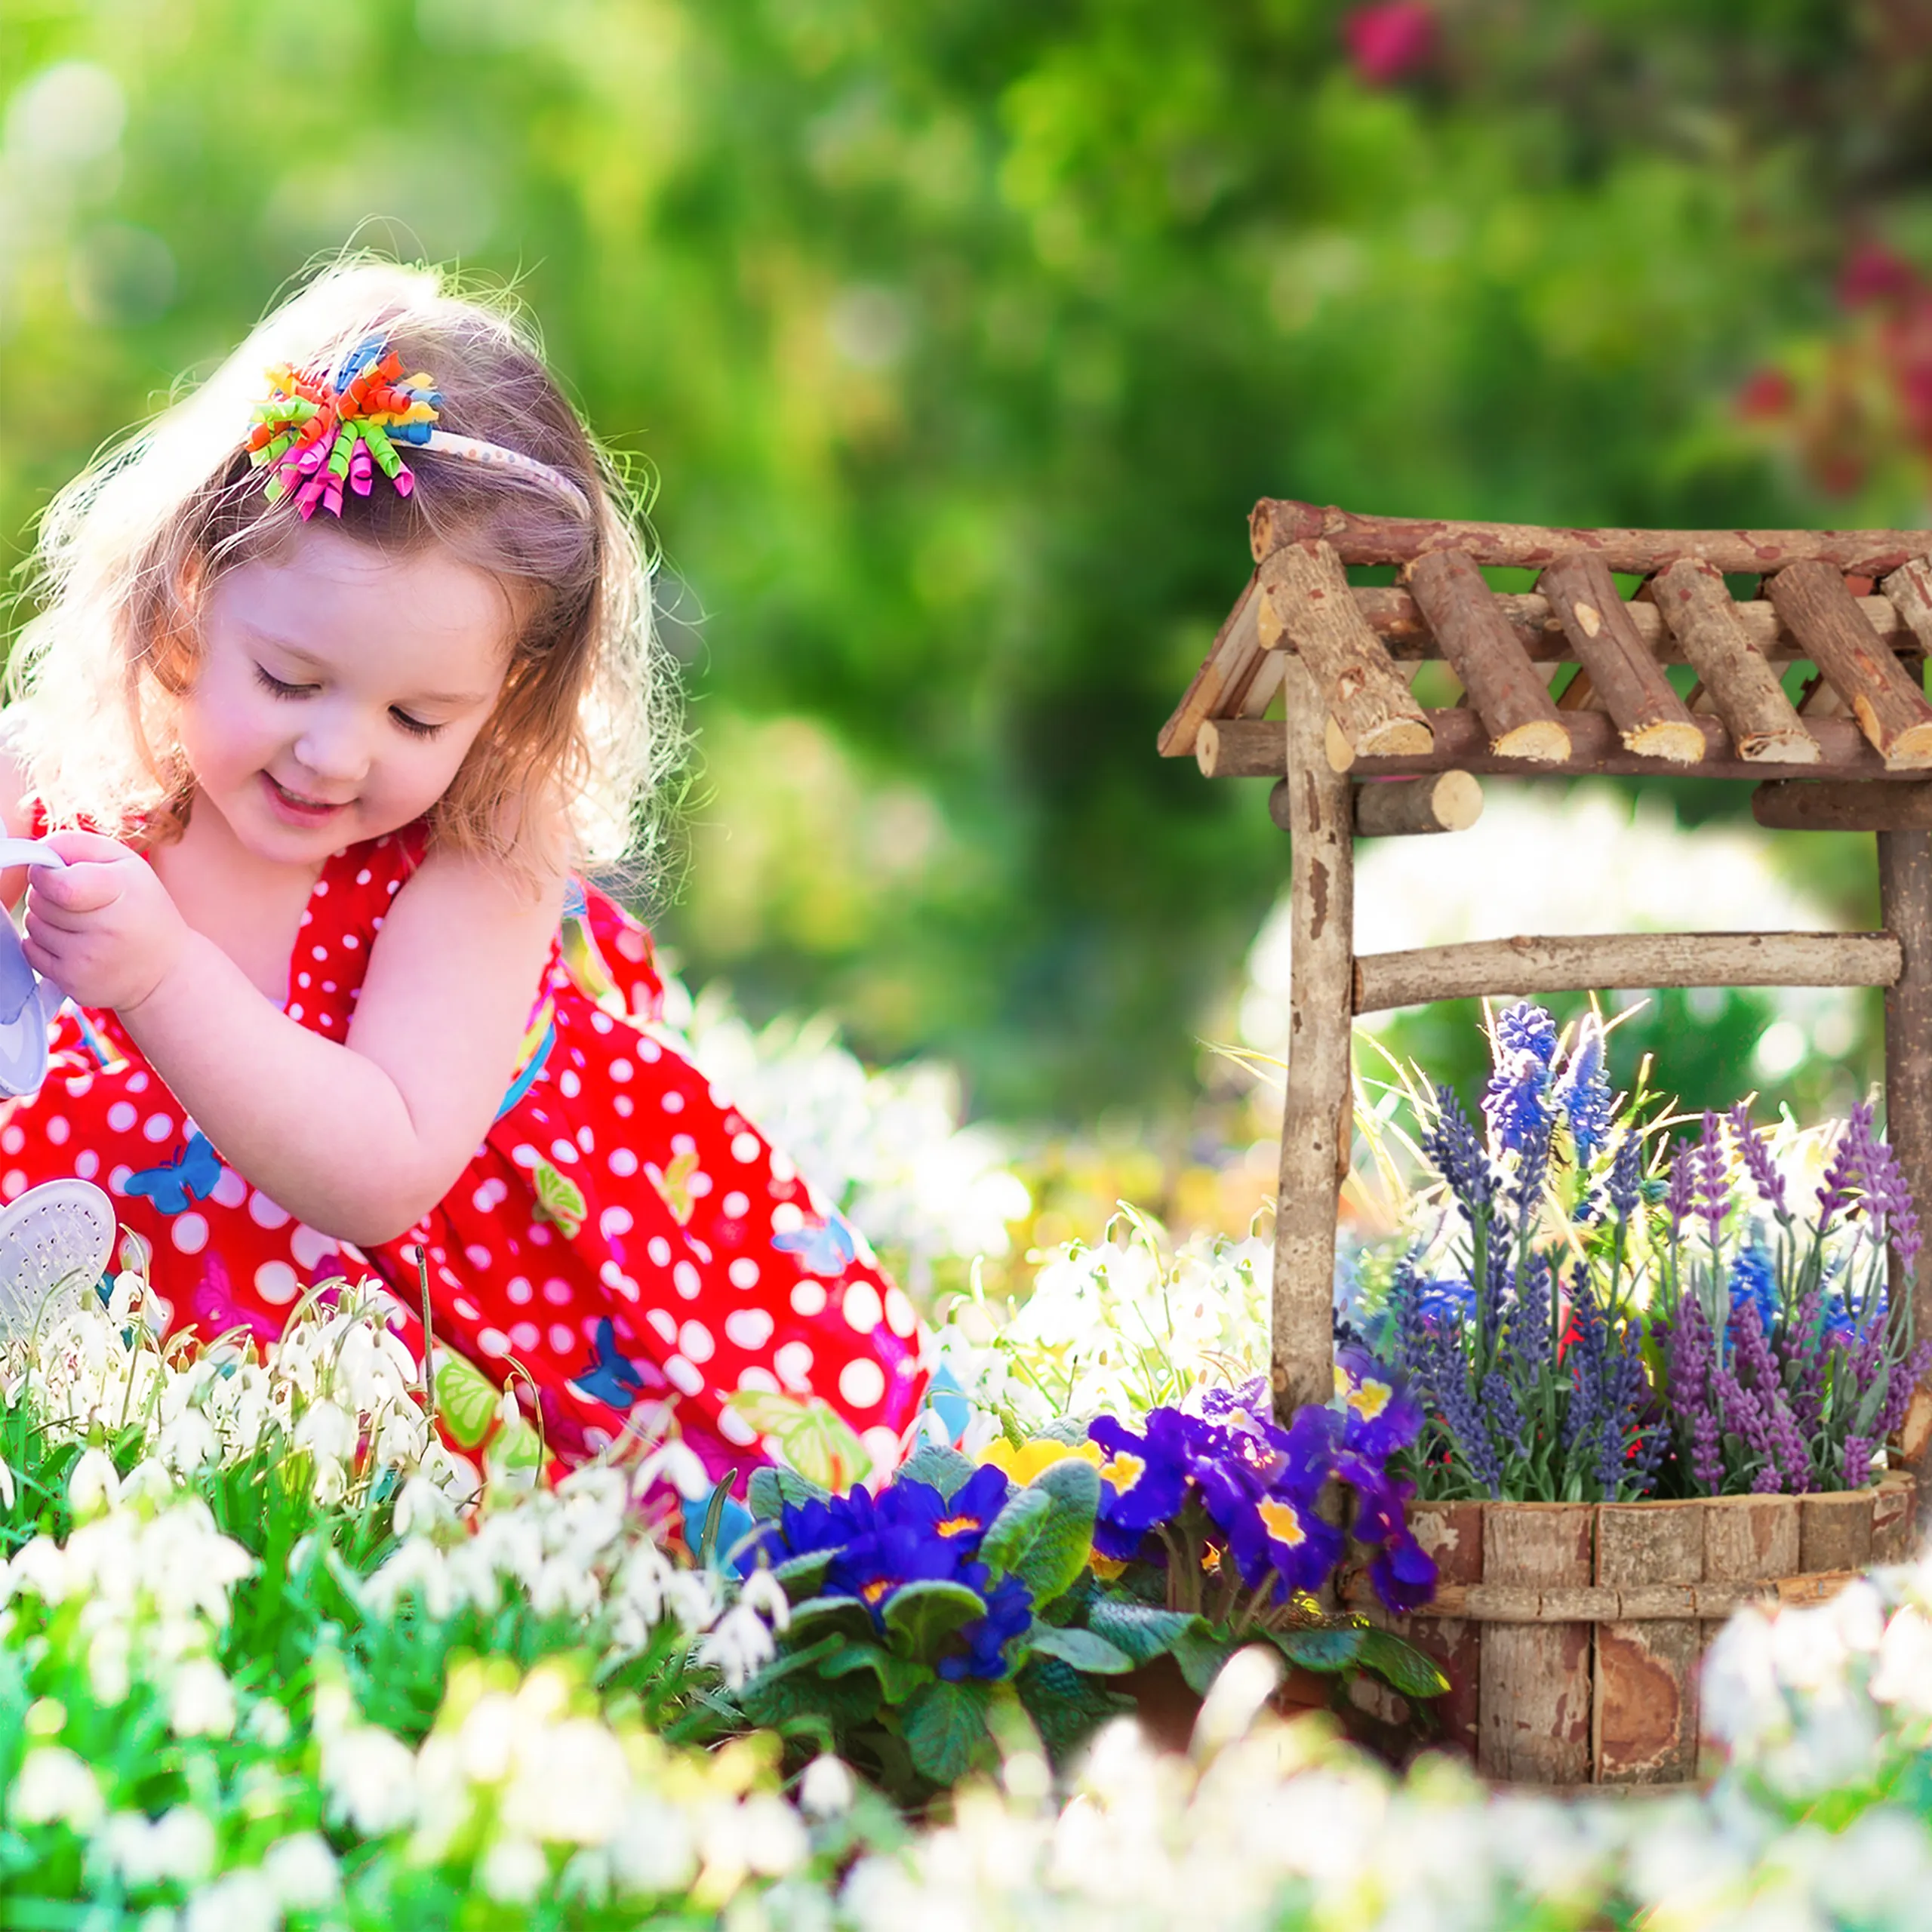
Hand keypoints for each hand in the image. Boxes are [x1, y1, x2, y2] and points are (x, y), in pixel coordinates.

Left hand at [22, 832, 190, 1013]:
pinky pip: (31, 952)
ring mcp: (88, 960)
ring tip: (80, 924)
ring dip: (47, 920)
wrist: (166, 971)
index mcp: (123, 892)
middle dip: (48, 895)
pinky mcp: (73, 982)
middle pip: (40, 901)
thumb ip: (78, 845)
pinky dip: (44, 945)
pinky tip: (74, 945)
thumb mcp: (127, 864)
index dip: (45, 874)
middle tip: (79, 901)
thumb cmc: (143, 909)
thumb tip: (37, 854)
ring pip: (33, 925)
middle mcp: (108, 930)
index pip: (57, 885)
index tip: (56, 874)